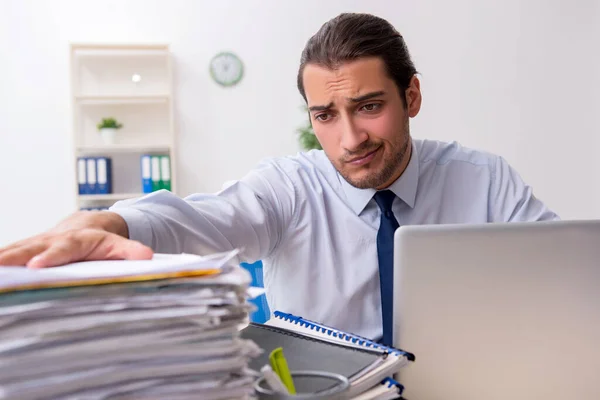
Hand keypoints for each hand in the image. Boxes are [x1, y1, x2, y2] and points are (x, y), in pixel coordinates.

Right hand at [0, 211, 152, 268]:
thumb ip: (131, 250)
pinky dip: (0, 258)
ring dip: (2, 258)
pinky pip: (10, 253)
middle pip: (32, 247)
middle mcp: (53, 239)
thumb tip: (146, 256)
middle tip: (0, 266)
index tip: (37, 265)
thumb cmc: (102, 240)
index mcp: (77, 240)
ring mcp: (38, 243)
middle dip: (15, 257)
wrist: (88, 225)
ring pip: (16, 250)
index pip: (63, 249)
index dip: (51, 256)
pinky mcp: (27, 248)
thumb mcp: (118, 244)